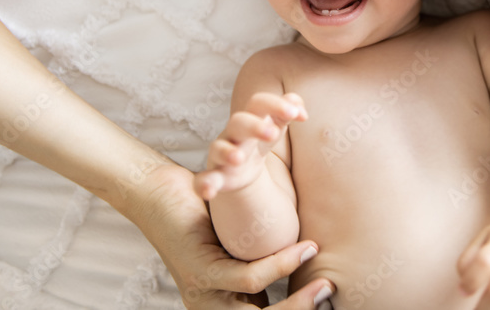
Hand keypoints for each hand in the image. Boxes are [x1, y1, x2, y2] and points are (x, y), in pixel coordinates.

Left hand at [130, 162, 333, 307]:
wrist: (160, 191)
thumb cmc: (206, 216)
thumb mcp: (241, 248)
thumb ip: (265, 265)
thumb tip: (310, 264)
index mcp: (222, 304)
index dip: (298, 309)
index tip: (330, 294)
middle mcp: (210, 307)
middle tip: (330, 291)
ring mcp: (203, 294)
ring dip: (297, 299)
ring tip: (323, 280)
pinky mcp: (199, 273)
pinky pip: (246, 279)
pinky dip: (278, 267)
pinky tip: (302, 250)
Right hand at [195, 93, 306, 199]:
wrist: (240, 168)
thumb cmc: (259, 140)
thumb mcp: (276, 125)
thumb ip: (287, 114)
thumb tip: (301, 111)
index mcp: (251, 119)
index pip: (258, 103)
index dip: (275, 105)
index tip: (295, 114)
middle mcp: (234, 134)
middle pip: (238, 122)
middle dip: (254, 126)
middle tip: (273, 133)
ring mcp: (222, 155)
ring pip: (218, 148)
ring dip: (227, 152)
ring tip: (239, 159)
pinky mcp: (215, 178)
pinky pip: (203, 179)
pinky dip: (203, 184)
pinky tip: (208, 192)